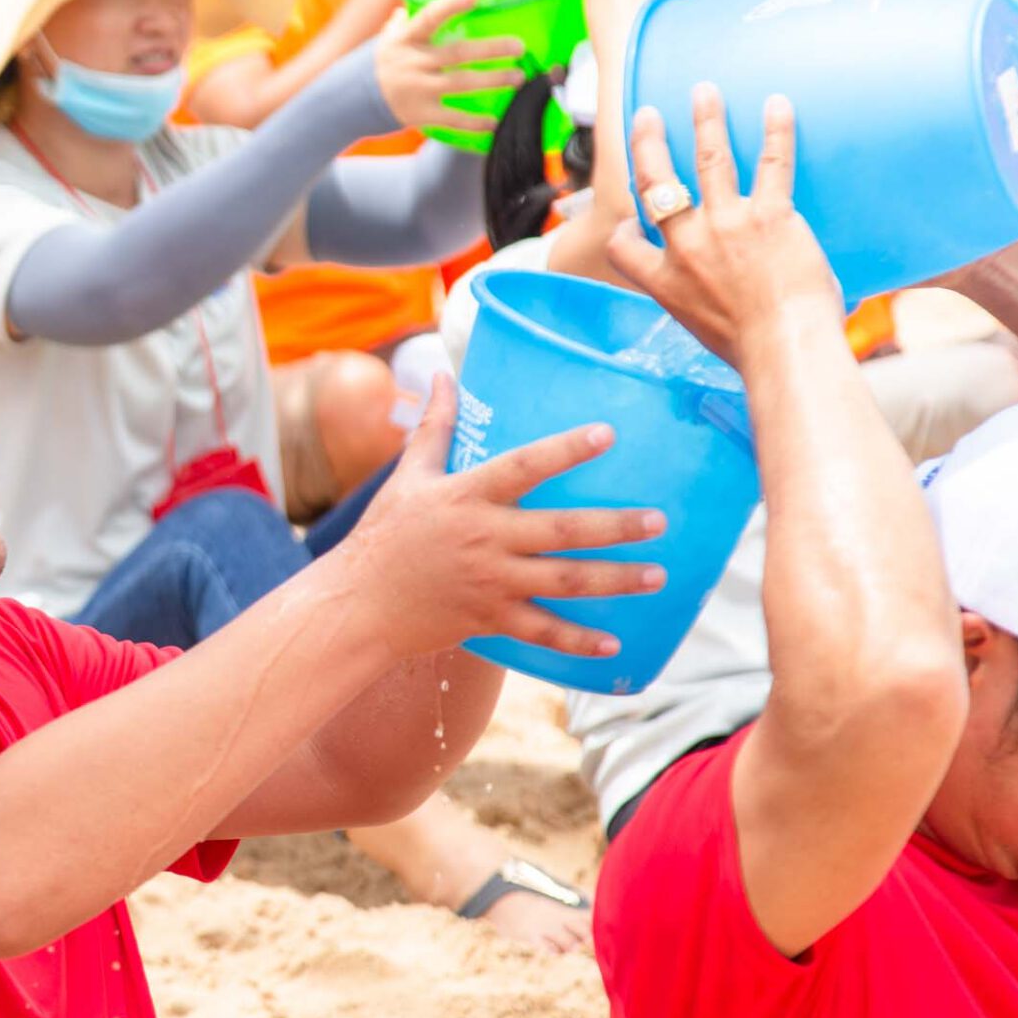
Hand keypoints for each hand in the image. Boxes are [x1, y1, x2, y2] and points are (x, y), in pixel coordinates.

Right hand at [341, 375, 666, 658]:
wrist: (358, 603)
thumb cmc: (385, 534)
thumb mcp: (408, 476)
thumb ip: (434, 426)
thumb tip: (444, 374)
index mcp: (466, 496)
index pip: (524, 466)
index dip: (566, 450)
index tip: (608, 434)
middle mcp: (484, 538)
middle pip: (562, 531)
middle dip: (616, 527)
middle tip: (659, 521)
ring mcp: (490, 582)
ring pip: (565, 582)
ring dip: (616, 580)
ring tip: (658, 574)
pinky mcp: (489, 619)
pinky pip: (542, 632)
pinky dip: (579, 641)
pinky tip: (615, 643)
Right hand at [371, 0, 528, 131]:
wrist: (354, 101)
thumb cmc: (384, 62)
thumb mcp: (389, 36)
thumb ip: (409, 16)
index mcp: (406, 38)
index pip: (429, 17)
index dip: (450, 5)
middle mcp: (413, 62)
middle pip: (457, 53)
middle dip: (490, 49)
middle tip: (519, 46)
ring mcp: (417, 90)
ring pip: (461, 84)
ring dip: (493, 80)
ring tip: (519, 77)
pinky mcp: (421, 115)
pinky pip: (452, 119)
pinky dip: (474, 122)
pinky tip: (494, 122)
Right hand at [604, 84, 844, 361]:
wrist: (784, 349)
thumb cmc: (752, 353)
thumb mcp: (701, 331)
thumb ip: (699, 304)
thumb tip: (723, 301)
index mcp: (665, 281)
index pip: (624, 247)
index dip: (622, 231)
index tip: (630, 220)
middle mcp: (687, 246)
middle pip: (656, 183)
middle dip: (648, 143)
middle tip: (647, 115)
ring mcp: (726, 226)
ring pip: (709, 160)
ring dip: (705, 120)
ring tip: (704, 91)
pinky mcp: (769, 216)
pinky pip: (771, 164)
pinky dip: (775, 132)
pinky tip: (776, 106)